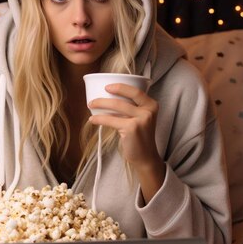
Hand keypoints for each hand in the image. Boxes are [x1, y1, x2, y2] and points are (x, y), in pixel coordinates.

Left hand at [88, 83, 165, 202]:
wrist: (145, 157)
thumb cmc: (139, 137)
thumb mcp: (141, 119)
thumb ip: (132, 108)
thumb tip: (109, 98)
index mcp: (152, 105)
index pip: (135, 91)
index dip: (120, 87)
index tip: (107, 87)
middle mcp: (148, 110)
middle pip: (123, 98)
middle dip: (105, 97)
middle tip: (93, 99)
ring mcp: (140, 119)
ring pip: (116, 106)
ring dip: (100, 104)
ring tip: (91, 106)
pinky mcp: (131, 128)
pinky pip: (110, 119)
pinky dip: (99, 118)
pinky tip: (92, 119)